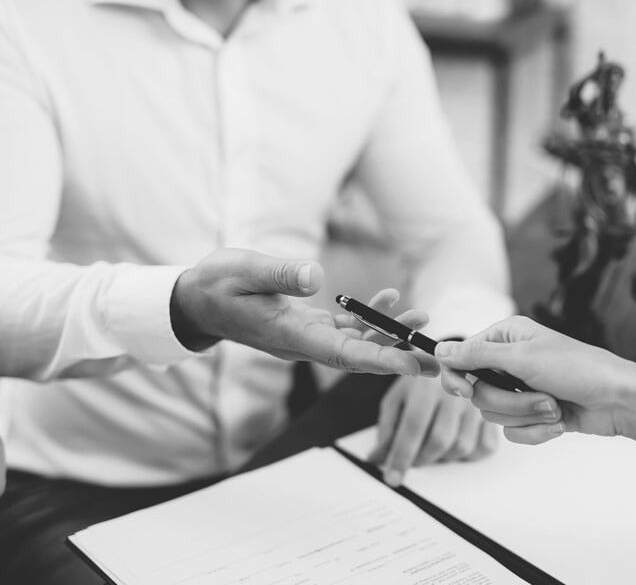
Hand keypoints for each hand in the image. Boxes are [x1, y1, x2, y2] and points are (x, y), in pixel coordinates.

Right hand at [171, 249, 438, 376]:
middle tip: (438, 355)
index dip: (381, 361)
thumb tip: (318, 277)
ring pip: (357, 342)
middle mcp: (304, 343)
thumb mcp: (244, 271)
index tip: (413, 365)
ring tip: (422, 317)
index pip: (345, 356)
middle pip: (360, 356)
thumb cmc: (216, 284)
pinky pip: (345, 328)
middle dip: (399, 355)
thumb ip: (280, 275)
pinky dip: (369, 316)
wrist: (197, 299)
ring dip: (390, 333)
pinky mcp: (307, 325)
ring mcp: (307, 336)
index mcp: (292, 337)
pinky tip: (387, 297)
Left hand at [368, 374, 498, 486]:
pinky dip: (469, 455)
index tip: (393, 478)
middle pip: (440, 441)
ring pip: (462, 447)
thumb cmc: (422, 381)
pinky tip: (456, 444)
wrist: (454, 360)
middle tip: (411, 460)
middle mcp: (454, 394)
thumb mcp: (397, 397)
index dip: (401, 456)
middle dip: (421, 459)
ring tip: (433, 447)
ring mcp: (476, 404)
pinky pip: (485, 447)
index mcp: (426, 386)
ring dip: (444, 458)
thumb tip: (378, 458)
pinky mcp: (492, 414)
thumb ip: (387, 428)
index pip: (413, 428)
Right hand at [434, 316, 635, 444]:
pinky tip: (559, 420)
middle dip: (510, 401)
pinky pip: (514, 431)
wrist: (619, 400)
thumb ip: (476, 355)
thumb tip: (440, 351)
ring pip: (495, 413)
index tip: (464, 392)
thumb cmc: (580, 369)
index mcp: (505, 338)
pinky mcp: (533, 413)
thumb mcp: (523, 358)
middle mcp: (510, 361)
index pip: (461, 358)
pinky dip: (537, 430)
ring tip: (554, 405)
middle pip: (478, 392)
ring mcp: (521, 388)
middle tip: (538, 394)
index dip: (458, 378)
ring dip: (527, 415)